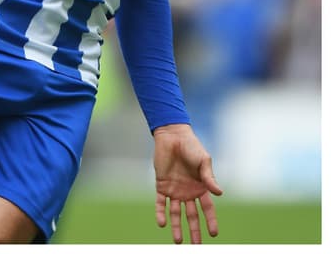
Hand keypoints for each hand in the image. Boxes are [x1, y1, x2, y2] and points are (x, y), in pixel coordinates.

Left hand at [153, 123, 221, 243]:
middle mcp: (188, 192)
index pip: (207, 209)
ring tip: (178, 241)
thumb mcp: (204, 162)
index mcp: (201, 188)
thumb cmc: (192, 147)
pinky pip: (160, 203)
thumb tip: (219, 193)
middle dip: (194, 231)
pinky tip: (161, 223)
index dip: (211, 221)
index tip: (214, 234)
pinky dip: (160, 213)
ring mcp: (174, 190)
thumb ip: (209, 178)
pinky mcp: (161, 185)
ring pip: (176, 213)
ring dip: (176, 226)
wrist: (172, 137)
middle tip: (195, 246)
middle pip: (192, 216)